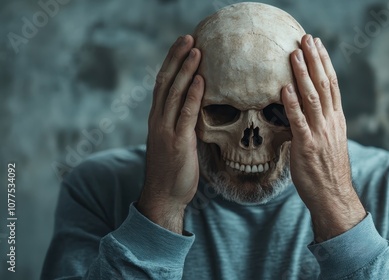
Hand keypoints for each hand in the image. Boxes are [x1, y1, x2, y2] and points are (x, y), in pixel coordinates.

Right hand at [137, 35, 203, 233]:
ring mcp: (166, 130)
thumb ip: (181, 123)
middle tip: (188, 37)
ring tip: (196, 50)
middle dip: (177, 58)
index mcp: (157, 118)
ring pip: (174, 93)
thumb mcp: (174, 141)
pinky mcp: (177, 142)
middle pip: (165, 81)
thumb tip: (195, 109)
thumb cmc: (172, 170)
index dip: (172, 63)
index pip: (163, 83)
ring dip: (186, 70)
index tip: (183, 45)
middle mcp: (158, 120)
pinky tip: (201, 81)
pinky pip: (185, 114)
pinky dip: (192, 96)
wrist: (164, 196)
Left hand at [282, 35, 365, 241]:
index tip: (317, 45)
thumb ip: (317, 125)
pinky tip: (284, 89)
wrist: (333, 196)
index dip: (324, 63)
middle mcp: (331, 122)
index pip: (331, 85)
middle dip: (314, 60)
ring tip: (295, 54)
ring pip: (312, 97)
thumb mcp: (328, 142)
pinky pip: (299, 121)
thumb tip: (301, 113)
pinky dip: (291, 104)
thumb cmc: (327, 171)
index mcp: (336, 120)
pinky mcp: (307, 146)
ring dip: (302, 74)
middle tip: (306, 39)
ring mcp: (320, 133)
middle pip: (323, 84)